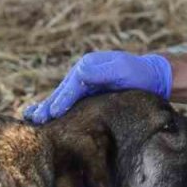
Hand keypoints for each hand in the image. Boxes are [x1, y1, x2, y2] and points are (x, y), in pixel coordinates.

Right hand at [25, 51, 171, 123]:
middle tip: (36, 121)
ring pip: (62, 97)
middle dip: (49, 105)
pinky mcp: (87, 94)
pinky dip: (57, 109)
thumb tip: (80, 73)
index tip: (53, 113)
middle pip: (62, 91)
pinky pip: (69, 101)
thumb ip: (102, 71)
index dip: (62, 99)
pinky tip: (45, 117)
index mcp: (89, 65)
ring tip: (33, 120)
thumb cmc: (140, 74)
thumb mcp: (123, 69)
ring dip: (48, 109)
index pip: (72, 85)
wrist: (153, 77)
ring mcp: (84, 84)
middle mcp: (83, 73)